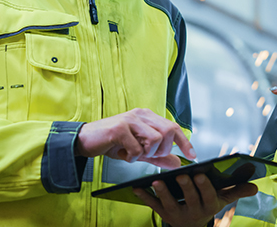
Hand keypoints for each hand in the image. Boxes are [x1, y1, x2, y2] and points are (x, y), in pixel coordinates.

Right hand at [75, 108, 194, 168]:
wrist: (84, 141)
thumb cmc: (111, 143)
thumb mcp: (138, 151)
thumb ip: (157, 156)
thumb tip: (177, 162)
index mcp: (148, 117)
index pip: (173, 127)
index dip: (184, 142)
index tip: (192, 156)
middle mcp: (141, 114)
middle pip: (167, 133)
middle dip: (161, 151)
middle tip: (146, 155)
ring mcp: (130, 119)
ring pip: (155, 140)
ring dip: (146, 154)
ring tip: (133, 153)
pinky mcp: (119, 128)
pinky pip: (137, 149)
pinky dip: (132, 157)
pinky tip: (123, 154)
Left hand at [133, 173, 257, 226]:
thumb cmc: (208, 205)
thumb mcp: (223, 201)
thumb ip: (237, 192)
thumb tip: (255, 186)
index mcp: (209, 205)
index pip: (208, 195)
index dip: (204, 186)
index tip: (201, 174)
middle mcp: (194, 212)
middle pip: (190, 199)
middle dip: (186, 187)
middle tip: (181, 175)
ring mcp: (177, 215)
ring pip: (169, 204)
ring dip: (163, 193)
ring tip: (157, 180)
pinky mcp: (164, 215)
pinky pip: (153, 206)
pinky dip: (144, 197)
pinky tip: (136, 187)